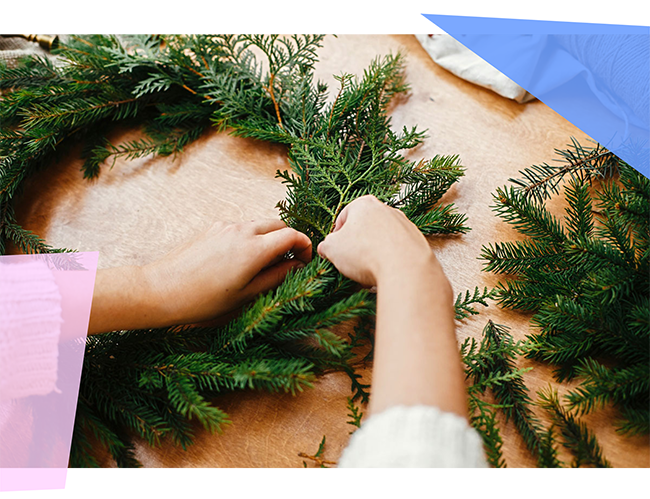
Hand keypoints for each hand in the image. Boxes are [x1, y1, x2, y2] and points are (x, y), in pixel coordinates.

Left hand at [89, 218, 311, 334]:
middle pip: (278, 225)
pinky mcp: (212, 228)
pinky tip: (241, 260)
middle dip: (289, 240)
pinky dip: (251, 238)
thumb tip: (296, 266)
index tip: (305, 262)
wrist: (161, 290)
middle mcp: (242, 230)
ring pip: (259, 225)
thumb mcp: (246, 295)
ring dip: (269, 238)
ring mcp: (225, 226)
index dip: (305, 247)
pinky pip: (240, 227)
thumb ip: (276, 277)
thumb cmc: (203, 300)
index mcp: (254, 249)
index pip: (292, 235)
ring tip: (265, 263)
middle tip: (290, 262)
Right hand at [317, 195, 436, 286]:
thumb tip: (325, 248)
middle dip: (356, 246)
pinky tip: (384, 274)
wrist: (405, 268)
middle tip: (350, 263)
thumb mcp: (332, 249)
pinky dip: (390, 260)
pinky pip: (397, 250)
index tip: (335, 250)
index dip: (335, 236)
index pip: (343, 217)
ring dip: (373, 254)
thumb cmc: (365, 253)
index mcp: (364, 204)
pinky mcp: (417, 240)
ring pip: (382, 240)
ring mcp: (404, 224)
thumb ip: (325, 245)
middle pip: (364, 228)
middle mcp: (386, 209)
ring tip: (367, 272)